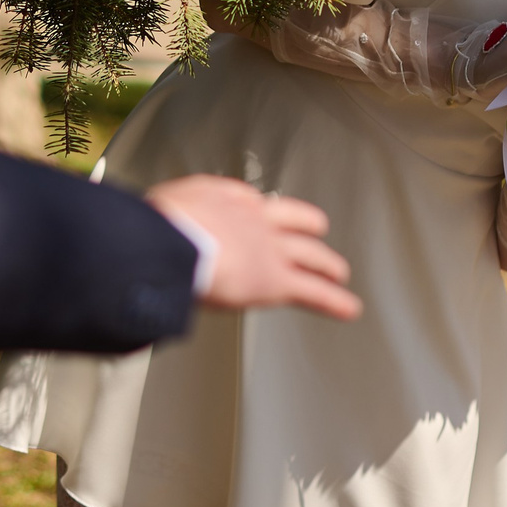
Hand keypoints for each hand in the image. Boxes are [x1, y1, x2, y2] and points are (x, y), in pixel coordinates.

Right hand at [145, 175, 360, 321]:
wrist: (173, 239)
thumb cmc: (160, 225)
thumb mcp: (163, 206)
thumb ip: (170, 215)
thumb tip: (157, 224)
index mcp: (225, 199)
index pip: (253, 202)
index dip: (263, 210)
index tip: (265, 212)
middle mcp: (255, 219)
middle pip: (294, 223)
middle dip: (308, 232)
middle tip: (318, 236)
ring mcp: (271, 250)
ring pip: (311, 256)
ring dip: (327, 265)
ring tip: (338, 273)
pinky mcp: (278, 281)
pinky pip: (314, 292)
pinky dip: (334, 302)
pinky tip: (349, 307)